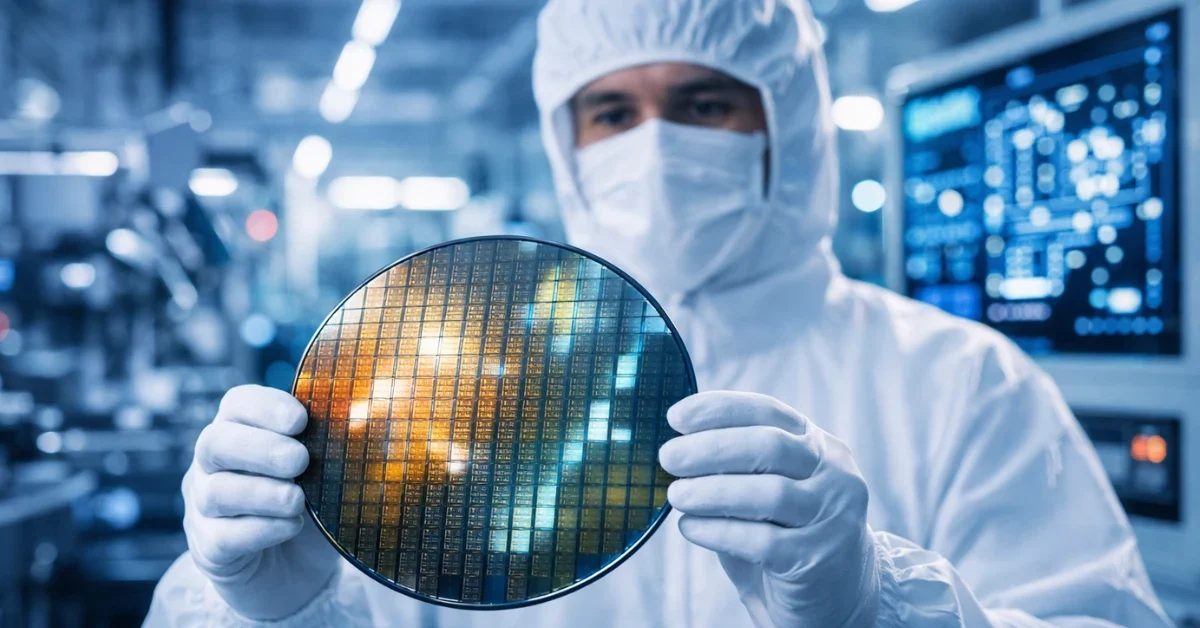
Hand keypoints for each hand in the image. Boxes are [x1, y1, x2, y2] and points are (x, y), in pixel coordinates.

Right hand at [183, 385, 339, 619]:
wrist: (296, 569)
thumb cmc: (312, 506)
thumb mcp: (327, 472)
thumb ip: (333, 448)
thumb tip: (363, 428)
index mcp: (241, 432)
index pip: (237, 405)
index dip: (265, 407)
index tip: (301, 420)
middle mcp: (212, 465)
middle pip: (215, 443)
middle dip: (260, 448)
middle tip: (300, 460)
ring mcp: (204, 508)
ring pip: (216, 492)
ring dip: (261, 492)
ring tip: (297, 500)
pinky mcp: (210, 549)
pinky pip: (224, 536)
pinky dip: (261, 529)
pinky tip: (292, 526)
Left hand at [659, 391, 879, 627]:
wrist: (838, 596)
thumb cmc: (788, 535)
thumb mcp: (767, 491)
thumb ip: (736, 469)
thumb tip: (678, 451)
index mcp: (820, 446)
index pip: (769, 411)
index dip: (720, 409)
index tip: (676, 416)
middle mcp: (835, 474)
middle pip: (770, 446)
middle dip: (711, 448)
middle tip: (669, 457)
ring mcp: (833, 516)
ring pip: (769, 493)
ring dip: (712, 491)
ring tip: (676, 495)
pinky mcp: (819, 558)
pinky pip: (762, 540)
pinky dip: (718, 531)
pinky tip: (690, 527)